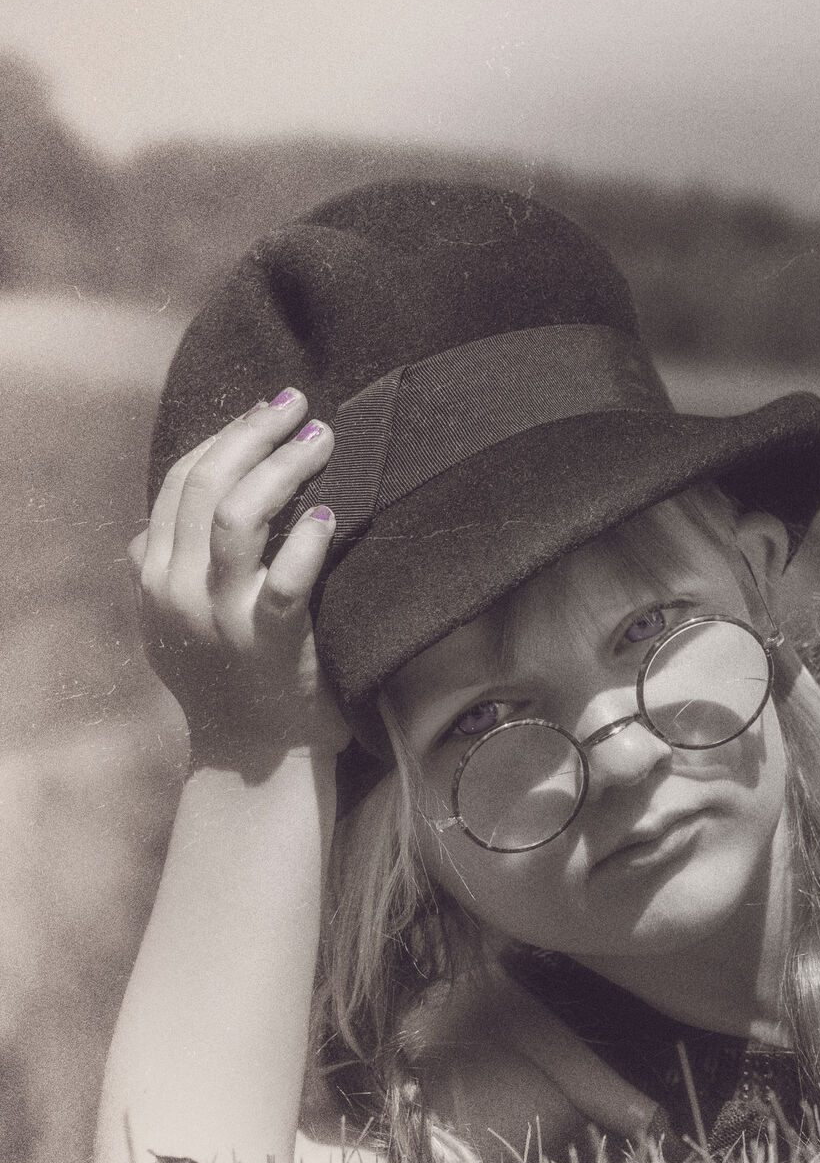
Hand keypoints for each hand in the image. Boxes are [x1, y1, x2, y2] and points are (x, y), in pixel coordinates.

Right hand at [131, 389, 347, 775]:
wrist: (254, 755)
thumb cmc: (227, 678)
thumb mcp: (175, 623)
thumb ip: (162, 572)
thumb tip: (146, 529)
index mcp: (156, 575)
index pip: (181, 482)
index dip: (224, 436)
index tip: (266, 409)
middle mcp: (178, 590)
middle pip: (207, 486)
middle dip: (255, 435)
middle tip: (302, 408)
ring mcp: (221, 618)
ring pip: (237, 519)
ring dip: (283, 470)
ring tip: (325, 441)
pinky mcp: (269, 646)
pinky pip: (285, 584)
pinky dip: (305, 543)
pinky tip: (329, 516)